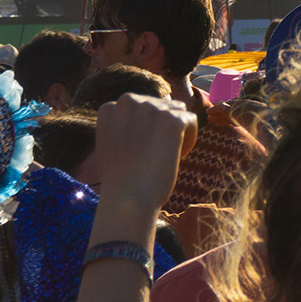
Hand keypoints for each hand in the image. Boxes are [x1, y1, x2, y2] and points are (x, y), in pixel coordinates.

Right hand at [92, 94, 199, 213]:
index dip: (145, 130)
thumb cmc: (120, 179)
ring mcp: (150, 108)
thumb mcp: (111, 145)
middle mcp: (128, 102)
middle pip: (160, 105)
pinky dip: (189, 140)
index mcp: (109, 108)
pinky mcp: (171, 119)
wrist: (128, 199)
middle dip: (162, 127)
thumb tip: (148, 109)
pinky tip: (177, 157)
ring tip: (166, 156)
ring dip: (176, 132)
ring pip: (177, 111)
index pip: (140, 107)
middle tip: (154, 156)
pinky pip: (191, 121)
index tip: (140, 152)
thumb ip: (123, 124)